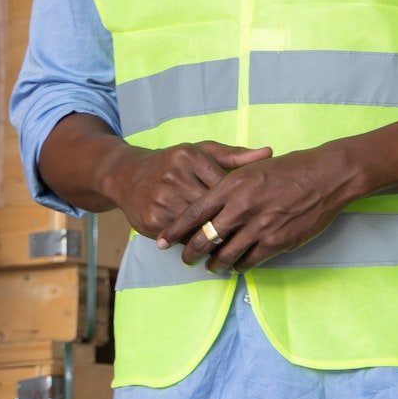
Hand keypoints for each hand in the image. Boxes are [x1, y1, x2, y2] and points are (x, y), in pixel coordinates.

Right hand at [106, 141, 272, 239]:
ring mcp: (162, 199)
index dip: (239, 200)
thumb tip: (269, 153)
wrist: (128, 175)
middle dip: (229, 221)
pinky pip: (182, 236)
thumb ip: (235, 156)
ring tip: (233, 243)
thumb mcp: (203, 152)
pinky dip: (195, 241)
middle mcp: (174, 177)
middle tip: (249, 232)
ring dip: (214, 236)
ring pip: (198, 225)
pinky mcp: (153, 220)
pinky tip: (208, 246)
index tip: (255, 209)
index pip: (224, 184)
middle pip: (212, 207)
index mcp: (190, 157)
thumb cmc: (174, 163)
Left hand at [157, 146, 363, 271]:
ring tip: (211, 265)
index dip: (174, 230)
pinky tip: (237, 265)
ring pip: (224, 255)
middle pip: (203, 239)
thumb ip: (230, 183)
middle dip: (189, 253)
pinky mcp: (276, 242)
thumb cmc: (291, 167)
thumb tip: (211, 202)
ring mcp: (259, 227)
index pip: (193, 213)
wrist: (326, 176)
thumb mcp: (254, 167)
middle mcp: (241, 207)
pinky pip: (249, 261)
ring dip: (213, 264)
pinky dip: (239, 266)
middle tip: (185, 259)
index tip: (162, 240)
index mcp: (232, 185)